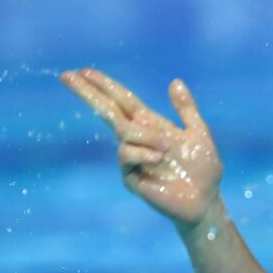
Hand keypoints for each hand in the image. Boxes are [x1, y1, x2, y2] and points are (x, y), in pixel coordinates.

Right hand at [62, 69, 221, 228]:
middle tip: (67, 76)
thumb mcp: (199, 133)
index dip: (105, 86)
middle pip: (106, 110)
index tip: (85, 71)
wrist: (205, 201)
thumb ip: (187, 109)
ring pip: (123, 132)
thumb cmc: (204, 170)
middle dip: (88, 93)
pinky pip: (126, 155)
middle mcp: (137, 140)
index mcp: (151, 125)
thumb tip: (175, 82)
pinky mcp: (130, 177)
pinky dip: (143, 153)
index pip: (122, 100)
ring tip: (167, 149)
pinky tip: (158, 159)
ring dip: (146, 136)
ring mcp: (131, 159)